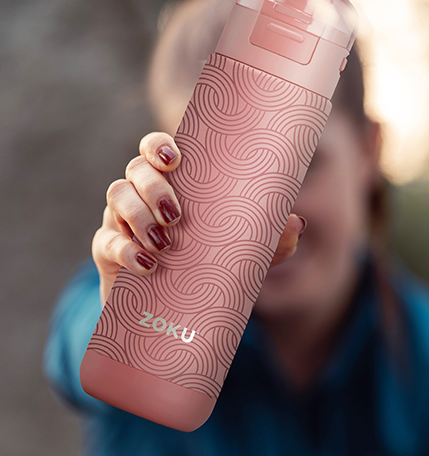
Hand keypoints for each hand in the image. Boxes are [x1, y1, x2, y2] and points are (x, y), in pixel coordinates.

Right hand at [92, 132, 306, 304]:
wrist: (178, 310)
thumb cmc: (213, 265)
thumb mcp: (247, 253)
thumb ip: (272, 239)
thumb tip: (295, 221)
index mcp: (173, 184)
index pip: (157, 149)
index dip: (158, 145)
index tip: (173, 157)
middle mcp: (143, 194)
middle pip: (135, 170)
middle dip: (153, 187)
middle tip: (175, 215)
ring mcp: (121, 220)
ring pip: (116, 196)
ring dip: (137, 216)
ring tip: (163, 243)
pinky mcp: (108, 251)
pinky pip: (106, 241)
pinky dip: (125, 250)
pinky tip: (146, 265)